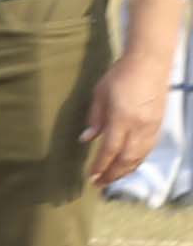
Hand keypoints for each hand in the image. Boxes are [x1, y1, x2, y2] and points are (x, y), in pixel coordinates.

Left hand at [90, 36, 178, 184]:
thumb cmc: (121, 75)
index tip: (91, 177)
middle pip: (127, 158)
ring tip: (113, 177)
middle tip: (100, 184)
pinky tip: (130, 163)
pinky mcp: (158, 123)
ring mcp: (152, 126)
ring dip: (126, 170)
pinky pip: (148, 148)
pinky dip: (138, 159)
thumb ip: (95, 119)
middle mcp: (139, 126)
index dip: (101, 166)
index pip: (110, 150)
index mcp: (122, 119)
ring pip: (140, 155)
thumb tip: (86, 139)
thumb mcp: (100, 95)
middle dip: (113, 174)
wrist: (150, 61)